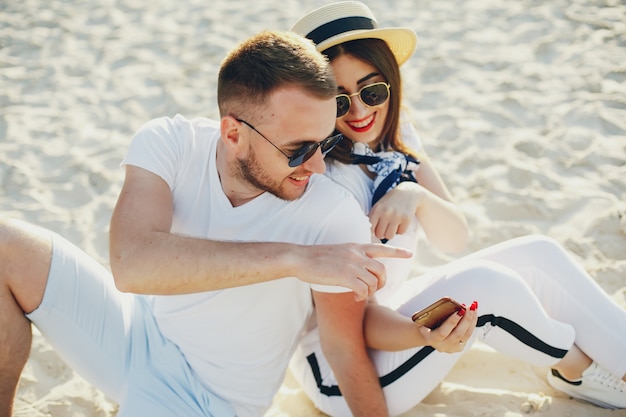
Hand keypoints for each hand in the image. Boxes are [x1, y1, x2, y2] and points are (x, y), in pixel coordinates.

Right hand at [295, 243, 412, 300]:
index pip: (381, 248)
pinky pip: (363, 289)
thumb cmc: (315, 258)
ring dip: (371, 292)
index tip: (409, 254)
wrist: (300, 258)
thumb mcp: (338, 252)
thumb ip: (351, 258)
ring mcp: (351, 264)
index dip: (397, 252)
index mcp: (355, 247)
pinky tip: (356, 298)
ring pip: (373, 281)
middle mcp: (356, 254)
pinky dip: (362, 296)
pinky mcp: (344, 276)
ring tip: (362, 295)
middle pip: (382, 270)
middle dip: (382, 283)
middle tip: (375, 290)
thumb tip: (359, 270)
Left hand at [369, 182, 423, 240]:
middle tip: (386, 226)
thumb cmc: (390, 202)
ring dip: (391, 233)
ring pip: (389, 236)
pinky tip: (401, 222)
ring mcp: (397, 216)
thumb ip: (372, 218)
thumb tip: (369, 234)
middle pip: (380, 235)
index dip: (373, 231)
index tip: (377, 228)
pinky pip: (401, 233)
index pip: (370, 229)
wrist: (408, 192)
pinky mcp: (406, 219)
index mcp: (377, 210)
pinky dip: (401, 230)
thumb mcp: (378, 206)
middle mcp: (386, 213)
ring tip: (393, 225)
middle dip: (382, 232)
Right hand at [416, 301, 477, 352]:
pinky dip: (472, 324)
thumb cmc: (425, 324)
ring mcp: (451, 348)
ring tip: (473, 308)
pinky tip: (473, 315)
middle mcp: (441, 345)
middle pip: (457, 334)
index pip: (442, 332)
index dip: (452, 322)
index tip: (459, 311)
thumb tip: (447, 302)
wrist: (426, 335)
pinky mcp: (459, 347)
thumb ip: (432, 312)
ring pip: (465, 335)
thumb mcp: (424, 317)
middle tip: (469, 307)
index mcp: (430, 338)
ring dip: (471, 320)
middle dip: (466, 319)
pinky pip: (468, 335)